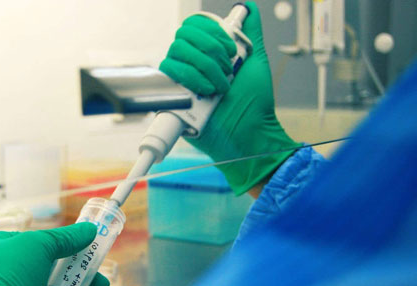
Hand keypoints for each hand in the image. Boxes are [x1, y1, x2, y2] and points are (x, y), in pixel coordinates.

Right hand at [159, 1, 299, 194]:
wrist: (248, 132)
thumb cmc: (254, 104)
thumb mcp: (256, 61)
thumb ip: (250, 32)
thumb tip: (248, 6)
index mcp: (208, 53)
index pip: (195, 25)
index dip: (212, 31)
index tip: (231, 49)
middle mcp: (191, 64)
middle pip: (184, 35)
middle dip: (210, 49)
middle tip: (226, 69)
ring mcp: (180, 80)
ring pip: (177, 51)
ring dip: (204, 66)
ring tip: (219, 86)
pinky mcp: (171, 97)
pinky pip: (169, 72)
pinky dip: (191, 78)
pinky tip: (205, 92)